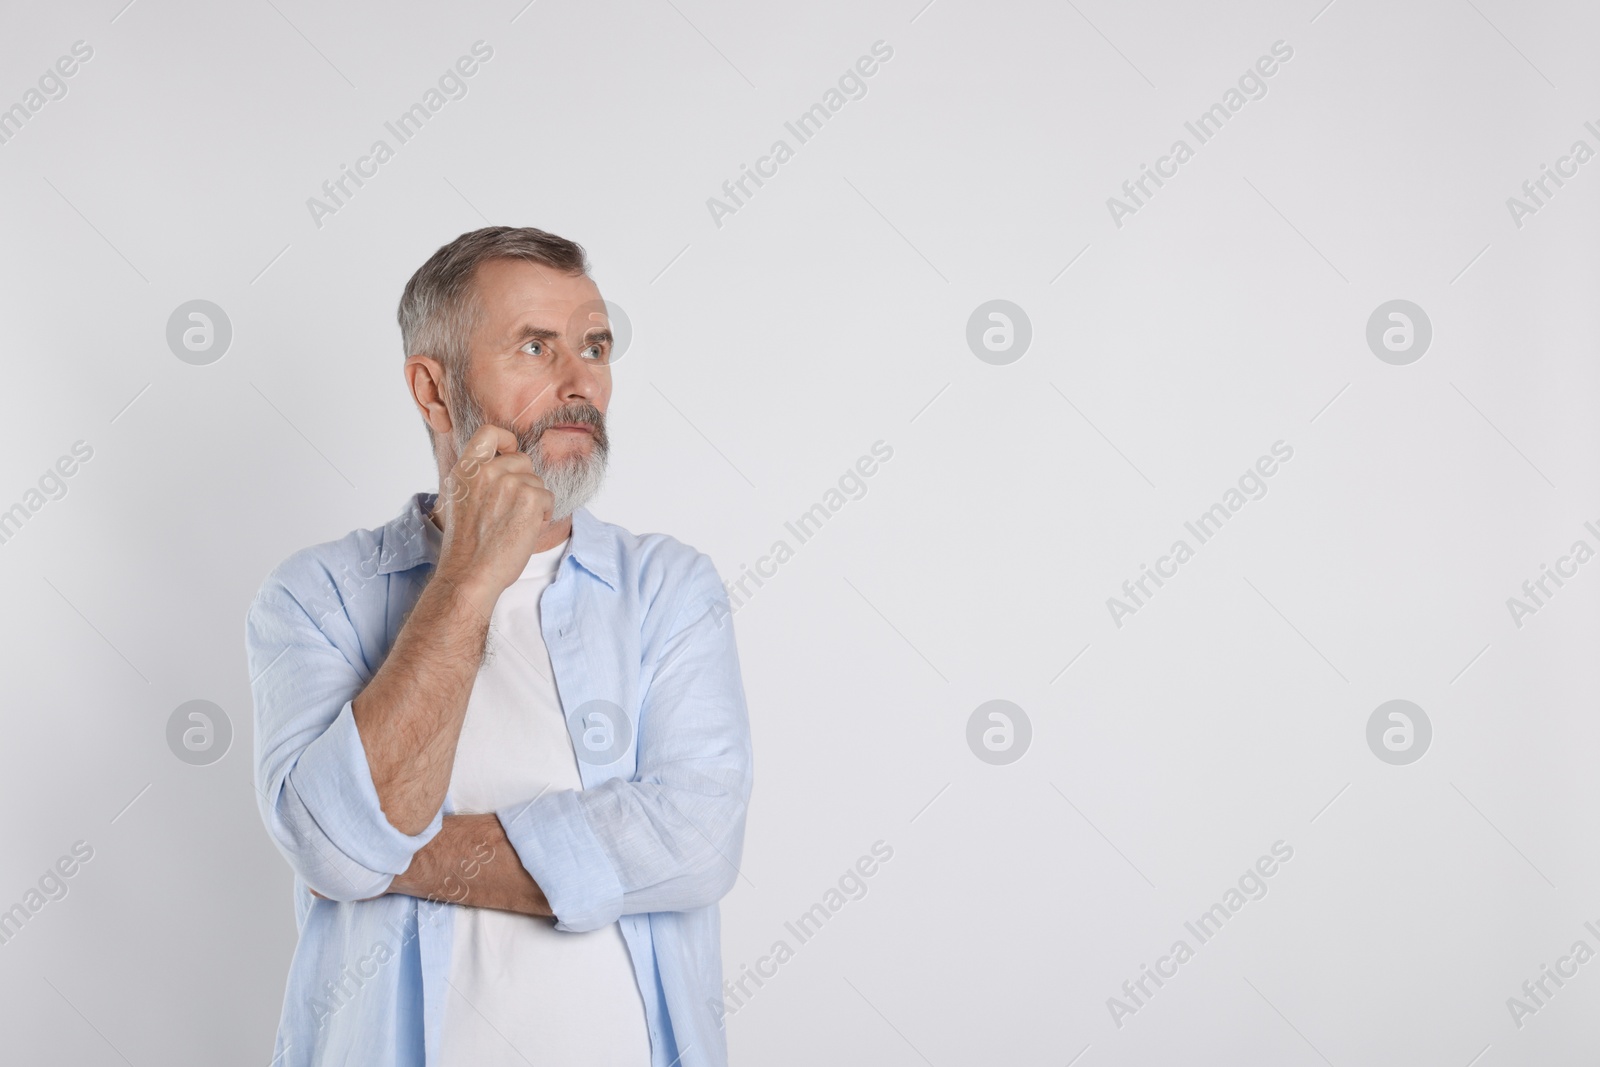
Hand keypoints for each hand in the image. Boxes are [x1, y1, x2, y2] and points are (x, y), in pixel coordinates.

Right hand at [434, 424, 551, 611]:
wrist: (470, 573)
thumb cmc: (467, 546)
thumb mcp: (460, 501)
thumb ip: (478, 479)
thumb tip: (504, 464)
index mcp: (465, 470)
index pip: (489, 433)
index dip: (506, 440)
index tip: (510, 453)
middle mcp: (485, 471)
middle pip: (522, 460)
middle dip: (525, 482)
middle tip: (511, 510)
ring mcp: (508, 483)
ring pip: (537, 482)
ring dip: (533, 503)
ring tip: (514, 525)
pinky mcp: (529, 497)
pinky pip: (548, 497)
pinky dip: (542, 515)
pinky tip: (524, 531)